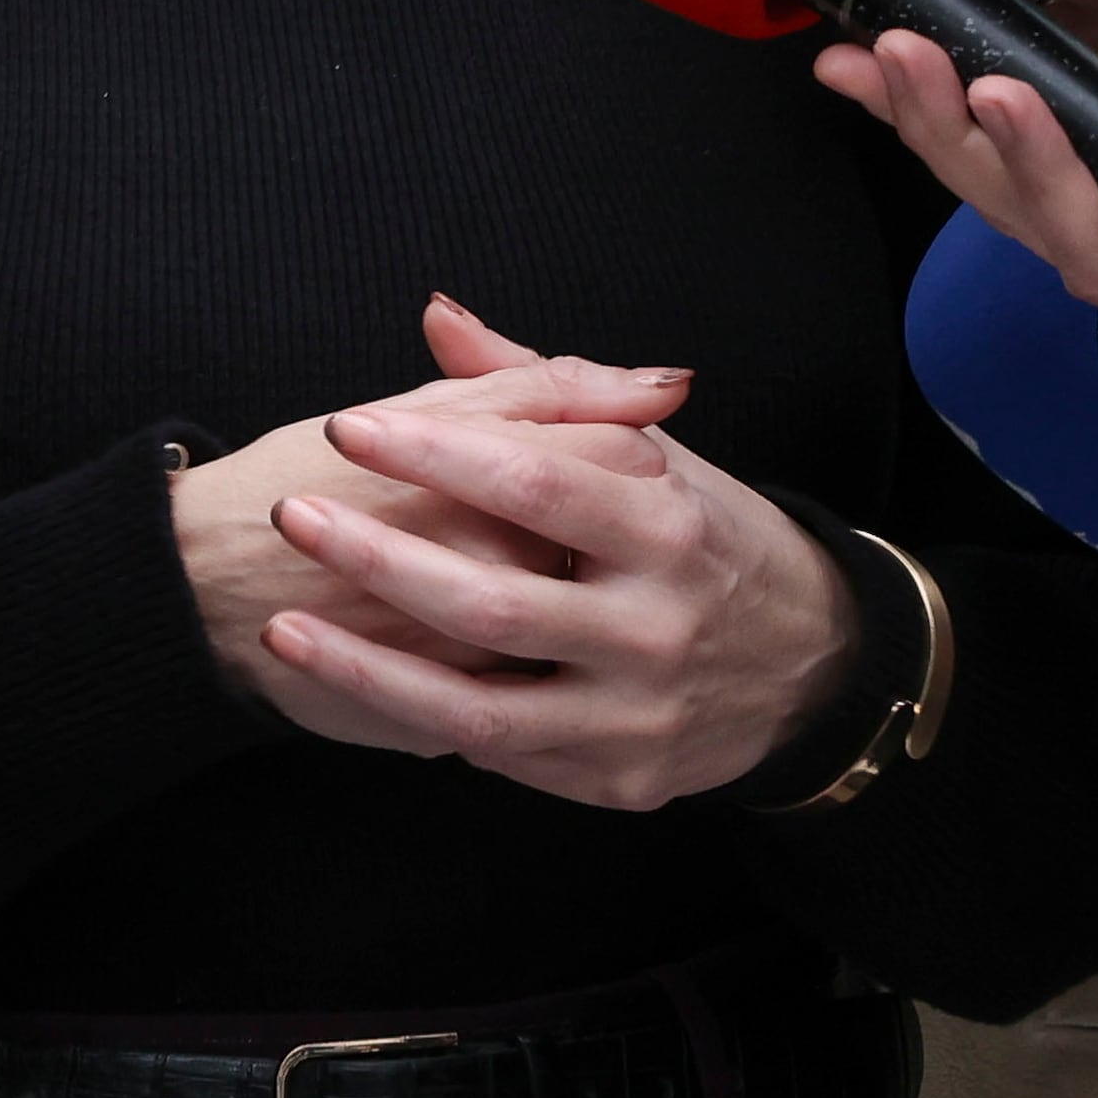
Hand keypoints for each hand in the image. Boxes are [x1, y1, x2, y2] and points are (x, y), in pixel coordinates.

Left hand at [250, 307, 862, 810]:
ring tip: (283, 628)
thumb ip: (541, 388)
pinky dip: (426, 719)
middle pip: (491, 601)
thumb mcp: (652, 455)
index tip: (349, 426)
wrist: (814, 667)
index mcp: (667, 526)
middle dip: (377, 558)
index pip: (532, 480)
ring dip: (368, 668)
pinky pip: (503, 755)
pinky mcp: (619, 781)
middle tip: (293, 516)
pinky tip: (358, 684)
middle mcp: (656, 627)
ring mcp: (637, 716)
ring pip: (479, 706)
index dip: (432, 452)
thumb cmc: (707, 539)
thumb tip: (438, 315)